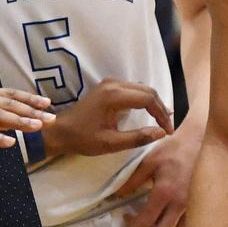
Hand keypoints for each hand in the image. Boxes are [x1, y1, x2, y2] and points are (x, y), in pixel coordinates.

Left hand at [44, 79, 171, 158]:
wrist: (60, 131)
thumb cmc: (83, 138)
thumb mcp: (111, 143)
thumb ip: (137, 138)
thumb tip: (161, 133)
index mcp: (114, 96)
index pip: (148, 99)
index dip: (161, 114)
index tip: (167, 131)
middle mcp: (114, 84)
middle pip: (147, 90)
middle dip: (160, 108)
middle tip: (167, 127)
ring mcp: (110, 83)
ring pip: (141, 88)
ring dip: (153, 103)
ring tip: (161, 120)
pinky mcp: (108, 86)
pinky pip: (132, 89)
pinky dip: (143, 100)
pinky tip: (148, 112)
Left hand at [117, 122, 201, 226]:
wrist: (201, 142)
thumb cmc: (174, 149)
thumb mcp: (149, 160)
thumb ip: (133, 180)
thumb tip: (118, 196)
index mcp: (165, 192)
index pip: (145, 222)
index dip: (132, 224)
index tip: (127, 217)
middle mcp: (181, 205)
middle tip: (139, 223)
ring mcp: (194, 208)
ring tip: (155, 220)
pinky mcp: (203, 207)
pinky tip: (170, 217)